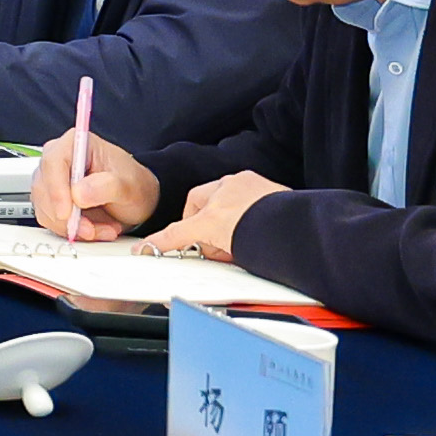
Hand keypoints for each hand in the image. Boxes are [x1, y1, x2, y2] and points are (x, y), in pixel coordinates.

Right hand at [34, 126, 158, 240]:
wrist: (136, 200)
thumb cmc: (134, 185)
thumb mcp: (130, 186)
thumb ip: (108, 186)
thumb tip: (78, 193)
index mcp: (77, 144)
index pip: (54, 162)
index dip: (56, 189)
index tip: (66, 213)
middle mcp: (58, 159)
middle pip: (44, 188)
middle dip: (66, 216)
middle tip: (91, 229)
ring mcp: (51, 180)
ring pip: (44, 207)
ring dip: (71, 226)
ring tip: (101, 228)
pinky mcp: (50, 199)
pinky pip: (49, 219)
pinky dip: (69, 230)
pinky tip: (92, 228)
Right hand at [148, 170, 277, 262]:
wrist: (291, 228)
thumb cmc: (252, 218)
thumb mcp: (204, 228)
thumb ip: (173, 236)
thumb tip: (144, 246)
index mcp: (225, 182)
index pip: (196, 203)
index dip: (191, 226)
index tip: (193, 242)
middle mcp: (246, 186)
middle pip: (218, 213)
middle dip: (214, 233)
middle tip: (215, 251)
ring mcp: (267, 199)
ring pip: (241, 221)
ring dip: (235, 237)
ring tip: (238, 253)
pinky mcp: (284, 211)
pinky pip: (264, 225)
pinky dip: (257, 237)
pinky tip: (257, 250)